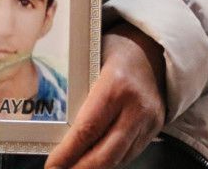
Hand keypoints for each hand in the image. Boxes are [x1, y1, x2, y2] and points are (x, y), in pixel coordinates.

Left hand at [46, 23, 164, 168]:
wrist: (155, 50)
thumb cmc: (116, 52)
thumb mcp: (93, 61)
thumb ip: (78, 91)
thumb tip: (53, 124)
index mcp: (116, 85)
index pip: (87, 129)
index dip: (68, 153)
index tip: (52, 165)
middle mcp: (135, 107)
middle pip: (106, 154)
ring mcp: (149, 121)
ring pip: (119, 159)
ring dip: (95, 167)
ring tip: (74, 167)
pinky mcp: (156, 129)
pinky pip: (130, 154)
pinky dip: (111, 160)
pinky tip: (96, 158)